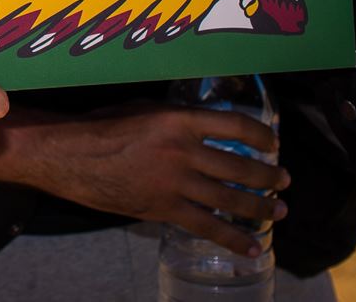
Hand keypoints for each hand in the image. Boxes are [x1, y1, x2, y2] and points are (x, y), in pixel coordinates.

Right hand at [42, 103, 286, 256]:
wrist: (70, 156)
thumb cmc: (101, 125)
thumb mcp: (144, 109)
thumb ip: (176, 117)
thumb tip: (205, 126)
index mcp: (179, 120)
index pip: (236, 126)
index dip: (262, 135)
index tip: (273, 144)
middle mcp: (183, 152)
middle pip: (240, 167)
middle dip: (269, 176)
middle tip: (284, 180)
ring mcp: (175, 183)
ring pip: (230, 199)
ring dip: (260, 207)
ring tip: (279, 210)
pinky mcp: (164, 209)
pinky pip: (207, 227)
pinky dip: (233, 238)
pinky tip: (252, 246)